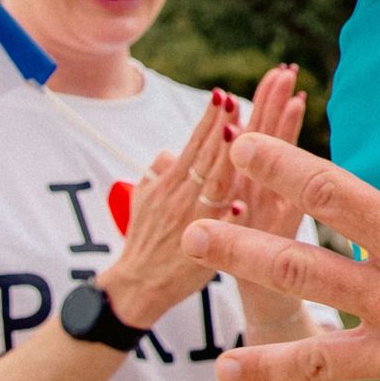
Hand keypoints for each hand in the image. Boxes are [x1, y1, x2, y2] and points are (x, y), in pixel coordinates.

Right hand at [98, 89, 239, 328]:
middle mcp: (180, 196)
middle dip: (222, 126)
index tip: (221, 95)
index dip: (207, 120)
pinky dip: (226, 217)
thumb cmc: (144, 240)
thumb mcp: (142, 200)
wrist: (136, 284)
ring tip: (243, 133)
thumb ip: (157, 173)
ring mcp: (190, 221)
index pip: (192, 144)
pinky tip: (240, 203)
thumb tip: (169, 152)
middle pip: (206, 156)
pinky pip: (216, 230)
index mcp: (169, 183)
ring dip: (228, 157)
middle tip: (235, 100)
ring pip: (213, 184)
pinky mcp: (199, 249)